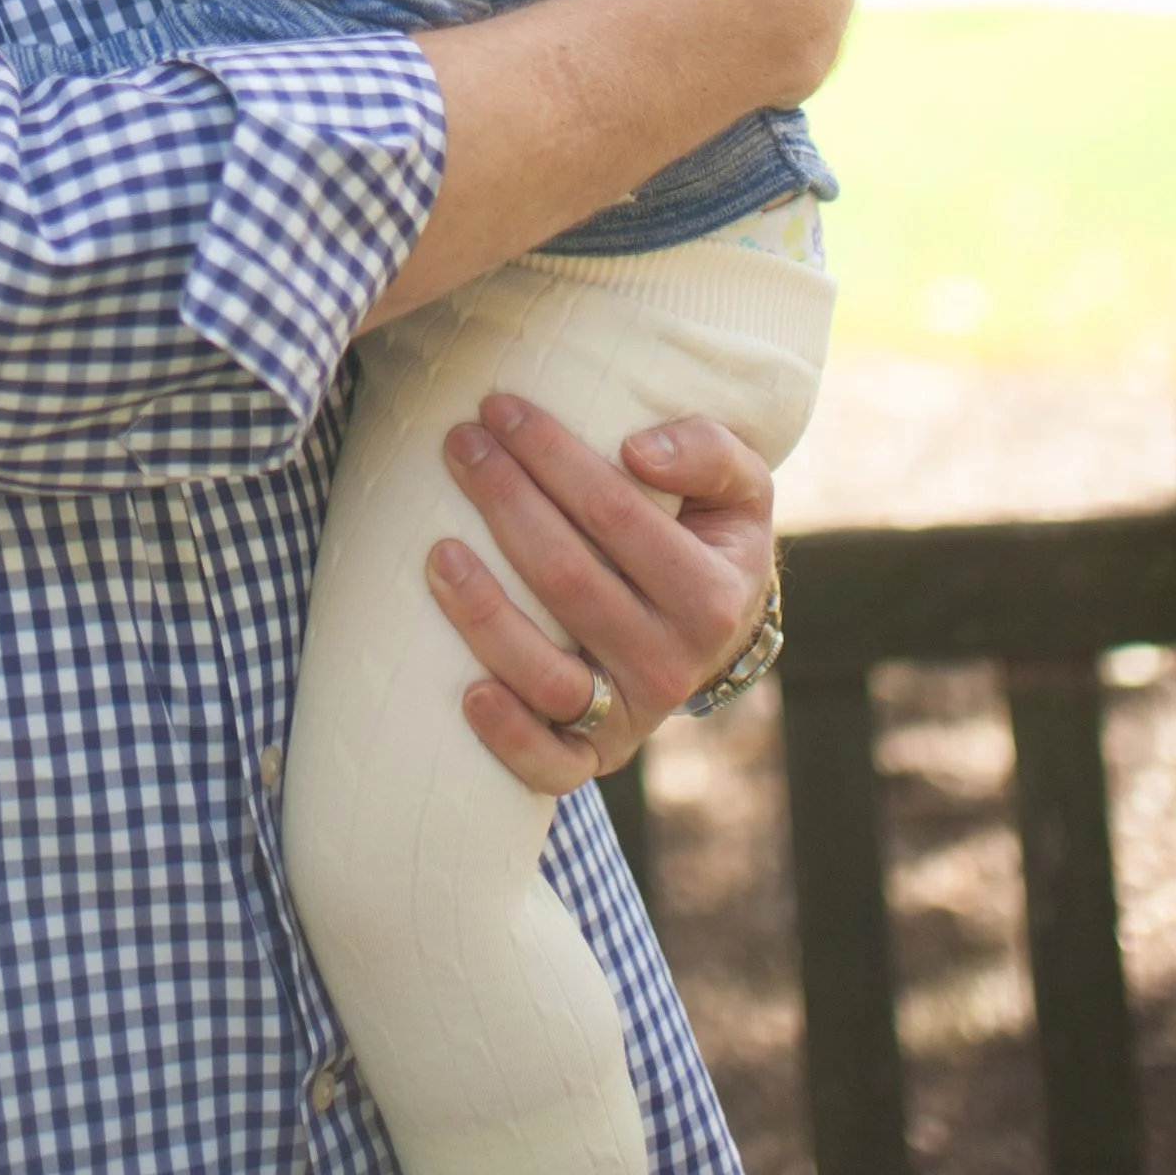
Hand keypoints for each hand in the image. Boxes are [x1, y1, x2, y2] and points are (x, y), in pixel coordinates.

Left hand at [423, 393, 773, 791]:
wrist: (715, 633)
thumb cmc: (707, 540)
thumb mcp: (737, 489)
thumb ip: (708, 451)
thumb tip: (637, 450)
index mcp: (711, 596)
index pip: (616, 514)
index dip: (552, 455)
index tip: (499, 408)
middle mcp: (672, 664)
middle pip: (568, 580)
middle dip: (505, 502)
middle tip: (458, 444)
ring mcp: (632, 718)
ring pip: (547, 675)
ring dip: (483, 612)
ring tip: (437, 550)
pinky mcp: (595, 757)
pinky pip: (550, 766)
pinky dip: (507, 736)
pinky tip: (466, 692)